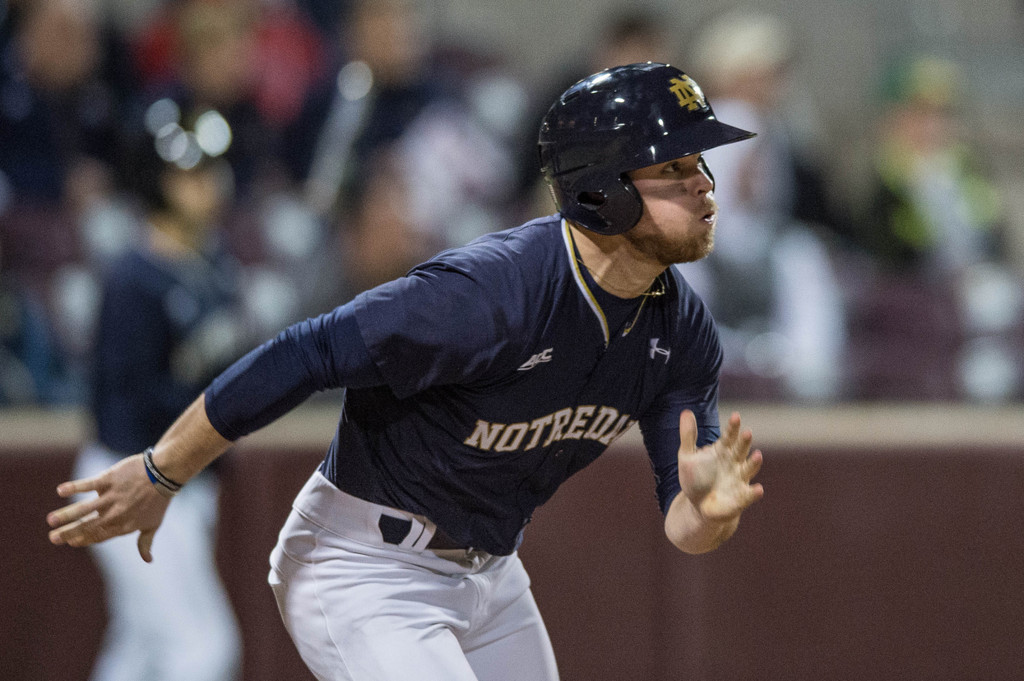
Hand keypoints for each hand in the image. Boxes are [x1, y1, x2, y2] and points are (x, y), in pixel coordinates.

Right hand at [47, 454, 171, 561]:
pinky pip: (89, 485)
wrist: (164, 474)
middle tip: (53, 538)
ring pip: (85, 508)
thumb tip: (148, 560)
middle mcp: (115, 513)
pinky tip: (60, 491)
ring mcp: (111, 496)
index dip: (84, 540)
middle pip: (88, 525)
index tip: (70, 542)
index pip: (99, 536)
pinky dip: (75, 487)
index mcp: (123, 525)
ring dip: (67, 515)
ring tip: (51, 521)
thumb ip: (145, 542)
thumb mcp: (154, 524)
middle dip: (69, 533)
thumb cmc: (159, 500)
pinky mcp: (109, 480)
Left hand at [677, 410, 763, 521]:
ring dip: (754, 463)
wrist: (699, 506)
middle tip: (747, 432)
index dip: (733, 427)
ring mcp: (739, 479)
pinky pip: (749, 494)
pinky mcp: (741, 498)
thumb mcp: (687, 456)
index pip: (729, 436)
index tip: (736, 416)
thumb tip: (686, 411)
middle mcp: (735, 463)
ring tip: (757, 455)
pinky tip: (758, 489)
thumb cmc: (696, 478)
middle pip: (741, 450)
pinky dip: (754, 492)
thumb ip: (688, 435)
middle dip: (744, 442)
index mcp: (723, 451)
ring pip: (749, 469)